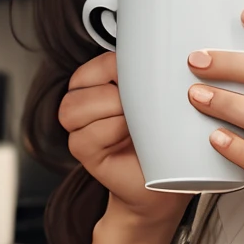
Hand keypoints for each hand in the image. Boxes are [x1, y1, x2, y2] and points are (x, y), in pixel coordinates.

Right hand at [58, 51, 189, 229]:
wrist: (168, 187)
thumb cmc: (168, 143)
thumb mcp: (165, 104)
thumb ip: (155, 81)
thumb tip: (167, 57)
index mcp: (104, 85)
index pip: (97, 63)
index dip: (118, 66)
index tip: (144, 77)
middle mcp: (87, 104)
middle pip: (80, 82)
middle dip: (114, 89)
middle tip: (143, 104)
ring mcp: (81, 129)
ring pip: (75, 106)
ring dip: (109, 109)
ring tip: (136, 121)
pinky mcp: (84, 153)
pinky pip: (85, 136)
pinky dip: (109, 132)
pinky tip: (130, 137)